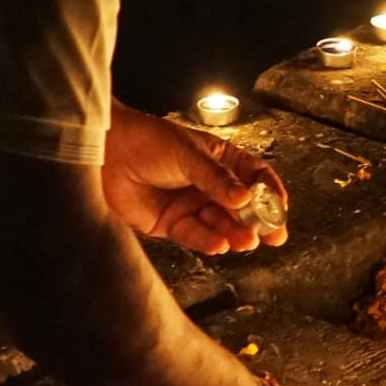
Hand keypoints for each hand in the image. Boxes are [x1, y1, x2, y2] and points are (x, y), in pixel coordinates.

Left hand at [102, 103, 289, 253]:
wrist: (106, 153)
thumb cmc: (147, 142)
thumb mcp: (189, 155)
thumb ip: (216, 179)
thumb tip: (245, 199)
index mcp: (220, 160)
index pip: (254, 176)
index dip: (270, 192)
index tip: (280, 209)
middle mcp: (209, 185)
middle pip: (241, 207)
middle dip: (257, 222)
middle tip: (271, 235)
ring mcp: (191, 205)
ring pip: (220, 224)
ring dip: (234, 233)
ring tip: (246, 241)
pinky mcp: (171, 224)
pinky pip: (195, 235)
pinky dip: (208, 241)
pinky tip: (219, 244)